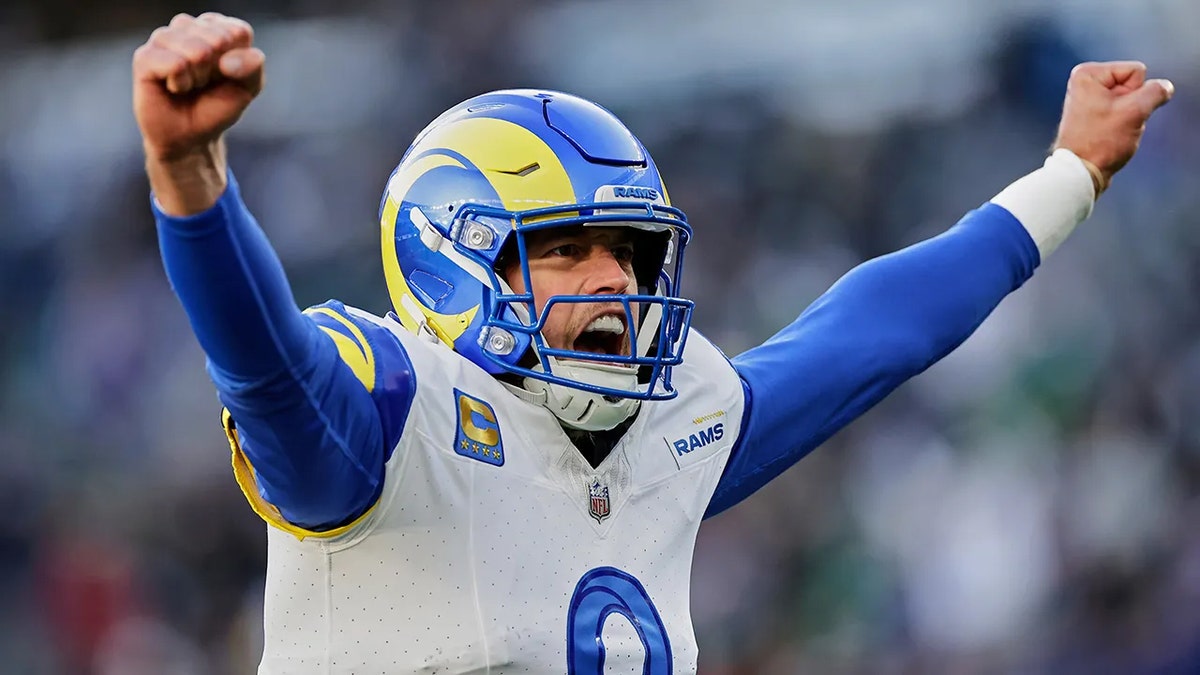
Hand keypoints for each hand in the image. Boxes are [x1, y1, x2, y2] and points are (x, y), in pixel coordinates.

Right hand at [133, 13, 263, 214]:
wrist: (190, 136)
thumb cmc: (217, 106)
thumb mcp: (248, 86)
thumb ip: (252, 65)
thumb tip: (226, 61)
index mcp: (215, 27)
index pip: (238, 32)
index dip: (239, 63)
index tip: (227, 76)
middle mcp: (187, 26)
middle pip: (218, 39)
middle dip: (217, 71)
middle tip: (205, 83)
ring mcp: (163, 38)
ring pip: (196, 50)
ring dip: (199, 78)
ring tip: (189, 86)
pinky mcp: (144, 56)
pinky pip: (175, 63)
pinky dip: (181, 83)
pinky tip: (174, 88)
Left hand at [1052, 61, 1173, 195]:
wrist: (1081, 172)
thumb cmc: (1101, 142)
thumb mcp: (1135, 112)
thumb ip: (1156, 92)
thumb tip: (1164, 87)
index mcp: (1088, 74)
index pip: (1137, 71)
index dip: (1135, 93)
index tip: (1116, 112)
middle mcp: (1085, 83)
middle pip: (1133, 85)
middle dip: (1133, 106)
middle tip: (1114, 124)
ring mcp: (1089, 99)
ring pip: (1131, 100)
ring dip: (1130, 117)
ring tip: (1111, 131)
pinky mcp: (1094, 114)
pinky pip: (1122, 112)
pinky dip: (1122, 124)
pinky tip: (1110, 136)